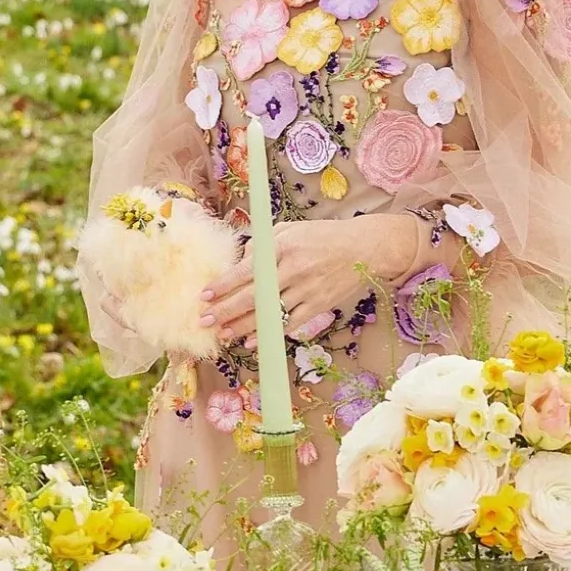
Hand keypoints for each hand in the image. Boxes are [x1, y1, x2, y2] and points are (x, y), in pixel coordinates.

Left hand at [199, 215, 425, 343]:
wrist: (365, 248)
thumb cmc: (324, 236)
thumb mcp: (290, 229)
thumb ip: (263, 244)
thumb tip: (241, 262)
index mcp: (283, 247)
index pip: (246, 270)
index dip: (223, 285)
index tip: (205, 295)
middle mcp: (293, 269)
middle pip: (253, 296)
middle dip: (226, 310)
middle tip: (206, 320)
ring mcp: (306, 290)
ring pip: (269, 314)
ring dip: (243, 326)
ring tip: (224, 334)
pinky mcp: (318, 306)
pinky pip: (289, 325)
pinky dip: (270, 335)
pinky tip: (253, 341)